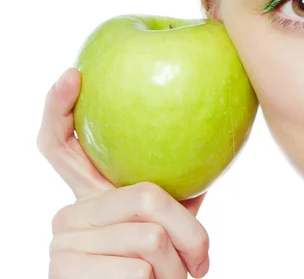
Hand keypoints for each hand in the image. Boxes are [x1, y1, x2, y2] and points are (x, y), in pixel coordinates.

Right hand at [37, 68, 209, 278]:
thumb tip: (217, 145)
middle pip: (145, 197)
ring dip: (180, 268)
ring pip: (150, 237)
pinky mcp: (66, 275)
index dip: (59, 106)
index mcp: (87, 198)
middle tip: (200, 264)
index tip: (74, 74)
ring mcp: (62, 247)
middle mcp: (67, 218)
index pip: (58, 144)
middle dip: (189, 234)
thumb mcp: (169, 227)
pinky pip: (139, 271)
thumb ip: (177, 192)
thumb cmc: (158, 269)